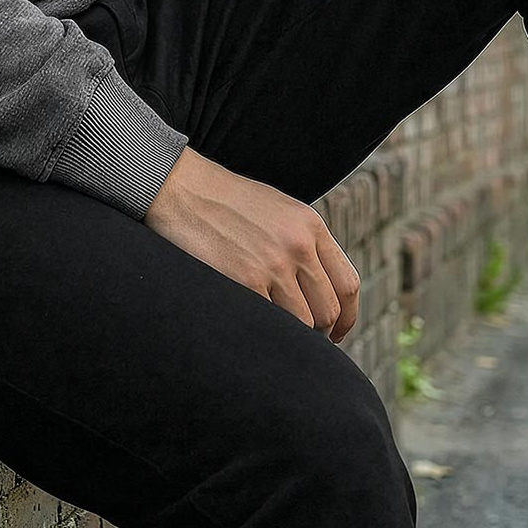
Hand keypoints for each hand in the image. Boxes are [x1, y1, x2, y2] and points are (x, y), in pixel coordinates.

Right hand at [144, 144, 360, 343]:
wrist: (181, 189)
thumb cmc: (224, 202)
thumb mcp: (277, 211)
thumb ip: (303, 243)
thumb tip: (318, 291)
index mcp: (310, 226)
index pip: (347, 284)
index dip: (346, 317)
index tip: (335, 332)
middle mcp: (298, 245)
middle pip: (328, 309)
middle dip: (319, 332)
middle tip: (301, 338)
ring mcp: (273, 264)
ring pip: (303, 323)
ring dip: (292, 334)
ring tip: (274, 331)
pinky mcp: (246, 280)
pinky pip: (271, 322)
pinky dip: (267, 330)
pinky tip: (255, 325)